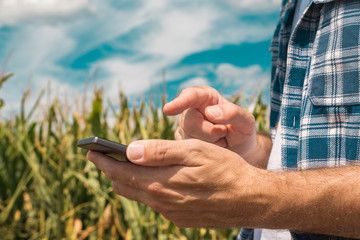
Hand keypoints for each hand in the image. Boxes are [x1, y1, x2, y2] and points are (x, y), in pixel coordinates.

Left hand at [87, 139, 270, 227]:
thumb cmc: (225, 169)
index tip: (91, 151)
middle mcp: (161, 201)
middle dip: (111, 171)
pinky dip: (147, 190)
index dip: (103, 161)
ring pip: (138, 195)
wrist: (250, 200)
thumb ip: (160, 152)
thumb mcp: (194, 151)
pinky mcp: (180, 218)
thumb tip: (129, 150)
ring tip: (124, 166)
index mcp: (161, 183)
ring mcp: (170, 213)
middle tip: (103, 157)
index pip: (120, 172)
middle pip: (125, 186)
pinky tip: (153, 180)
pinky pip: (155, 203)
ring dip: (128, 181)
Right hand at [163, 86, 269, 166]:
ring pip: (187, 139)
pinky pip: (185, 152)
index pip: (191, 96)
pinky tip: (212, 151)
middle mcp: (191, 110)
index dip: (180, 103)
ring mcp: (184, 128)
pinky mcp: (180, 144)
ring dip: (208, 145)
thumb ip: (233, 113)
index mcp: (206, 97)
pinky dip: (202, 155)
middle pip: (189, 122)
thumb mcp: (246, 122)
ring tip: (220, 142)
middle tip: (224, 135)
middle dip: (210, 133)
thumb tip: (210, 113)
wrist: (241, 153)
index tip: (168, 110)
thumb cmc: (243, 133)